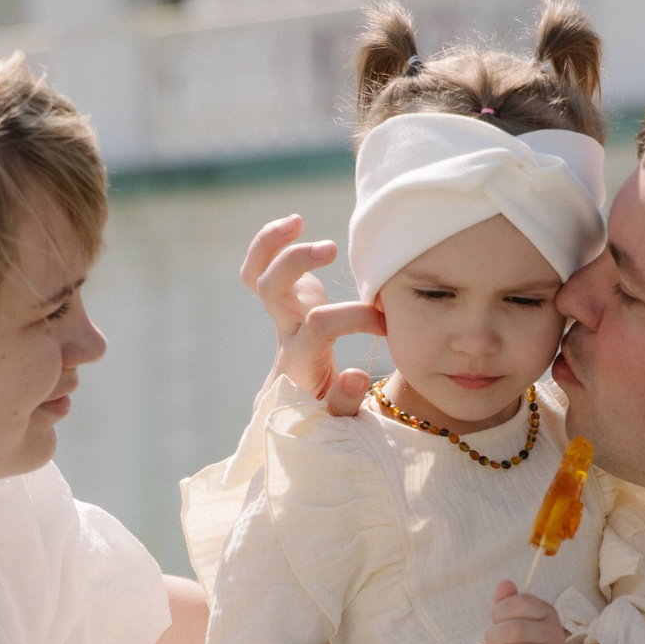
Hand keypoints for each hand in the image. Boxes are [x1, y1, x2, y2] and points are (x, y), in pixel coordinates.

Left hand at [241, 214, 376, 413]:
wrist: (299, 410)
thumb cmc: (326, 414)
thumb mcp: (341, 422)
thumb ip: (346, 402)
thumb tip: (356, 373)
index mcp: (299, 361)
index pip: (320, 326)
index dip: (355, 316)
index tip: (386, 323)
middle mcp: (285, 334)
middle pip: (271, 291)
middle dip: (296, 263)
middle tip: (331, 248)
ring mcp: (281, 315)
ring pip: (258, 275)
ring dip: (271, 244)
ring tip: (297, 221)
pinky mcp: (284, 302)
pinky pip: (261, 270)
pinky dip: (270, 246)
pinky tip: (295, 225)